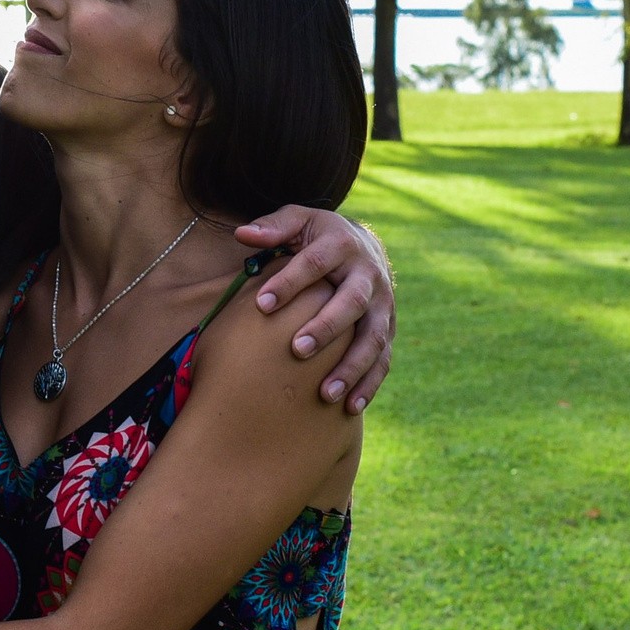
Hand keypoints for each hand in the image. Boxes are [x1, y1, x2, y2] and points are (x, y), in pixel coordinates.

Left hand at [234, 207, 393, 412]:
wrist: (365, 244)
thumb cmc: (319, 236)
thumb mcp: (299, 221)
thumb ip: (272, 227)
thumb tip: (242, 233)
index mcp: (342, 245)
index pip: (315, 263)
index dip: (289, 282)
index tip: (261, 304)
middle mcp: (368, 275)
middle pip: (351, 301)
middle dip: (326, 326)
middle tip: (297, 349)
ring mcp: (383, 304)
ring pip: (373, 337)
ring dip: (352, 366)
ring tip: (326, 393)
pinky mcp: (388, 328)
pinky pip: (383, 359)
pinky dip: (369, 384)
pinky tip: (350, 408)